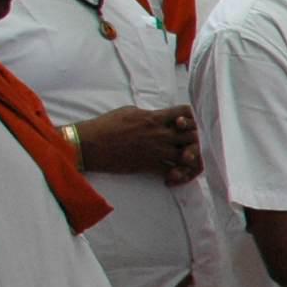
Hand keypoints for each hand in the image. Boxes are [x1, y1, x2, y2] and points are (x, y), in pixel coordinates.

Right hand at [79, 104, 199, 180]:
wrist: (90, 144)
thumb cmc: (106, 125)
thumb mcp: (129, 111)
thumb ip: (149, 114)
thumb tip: (159, 116)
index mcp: (155, 117)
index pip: (186, 112)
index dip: (192, 117)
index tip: (187, 122)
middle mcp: (160, 133)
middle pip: (193, 135)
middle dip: (196, 139)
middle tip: (190, 143)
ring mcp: (157, 150)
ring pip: (188, 155)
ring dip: (190, 158)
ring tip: (185, 160)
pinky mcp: (150, 165)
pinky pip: (174, 171)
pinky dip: (177, 174)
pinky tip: (173, 174)